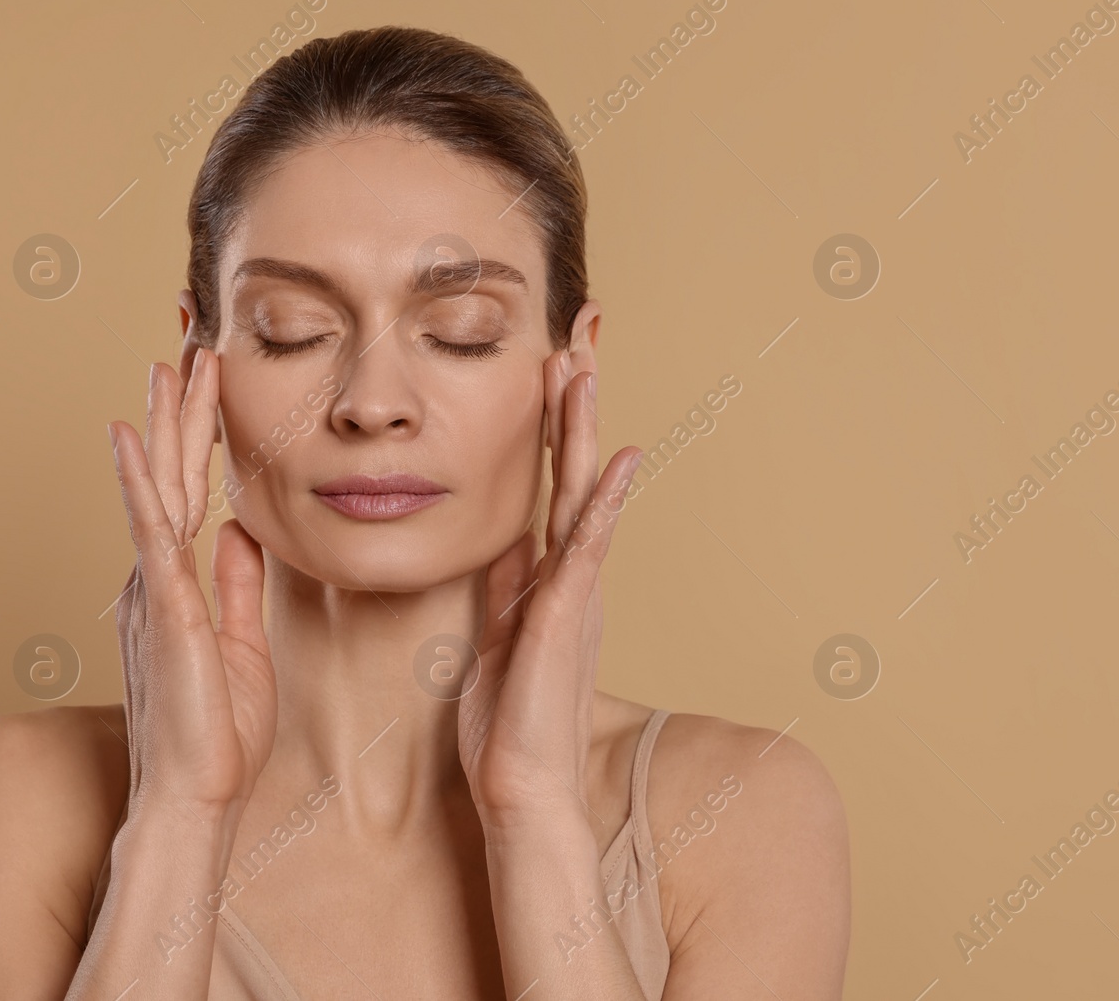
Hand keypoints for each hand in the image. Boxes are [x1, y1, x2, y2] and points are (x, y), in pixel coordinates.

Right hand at [106, 350, 276, 829]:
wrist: (197, 796)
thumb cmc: (220, 732)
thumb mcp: (242, 641)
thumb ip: (239, 584)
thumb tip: (242, 531)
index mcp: (177, 586)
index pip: (188, 492)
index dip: (198, 437)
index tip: (209, 385)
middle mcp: (156, 578)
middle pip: (169, 476)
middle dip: (181, 410)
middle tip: (189, 347)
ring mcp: (153, 589)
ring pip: (159, 487)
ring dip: (167, 423)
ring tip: (171, 362)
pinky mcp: (162, 607)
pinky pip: (151, 532)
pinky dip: (140, 480)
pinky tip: (132, 435)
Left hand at [457, 355, 642, 831]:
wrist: (521, 786)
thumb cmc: (509, 720)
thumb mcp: (500, 634)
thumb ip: (510, 585)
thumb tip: (509, 541)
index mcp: (553, 575)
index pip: (555, 481)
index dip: (555, 421)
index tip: (554, 364)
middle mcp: (573, 573)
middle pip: (576, 469)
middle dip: (576, 399)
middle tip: (581, 332)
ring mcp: (576, 591)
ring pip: (584, 492)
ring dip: (584, 427)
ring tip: (586, 364)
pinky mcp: (568, 615)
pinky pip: (590, 547)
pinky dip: (605, 501)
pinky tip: (618, 459)